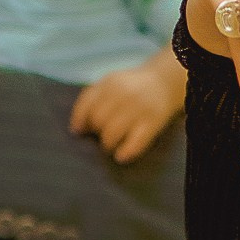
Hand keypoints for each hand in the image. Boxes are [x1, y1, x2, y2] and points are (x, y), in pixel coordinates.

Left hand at [69, 50, 184, 163]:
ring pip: (112, 133)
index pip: (86, 105)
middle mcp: (124, 94)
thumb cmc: (131, 87)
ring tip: (110, 144)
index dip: (80, 121)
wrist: (163, 83)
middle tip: (100, 135)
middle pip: (98, 120)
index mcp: (110, 83)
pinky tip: (120, 156)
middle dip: (95, 132)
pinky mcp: (153, 123)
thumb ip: (91, 99)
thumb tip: (76, 128)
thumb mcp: (110, 83)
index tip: (79, 131)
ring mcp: (139, 108)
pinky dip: (125, 152)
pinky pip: (135, 142)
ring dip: (107, 144)